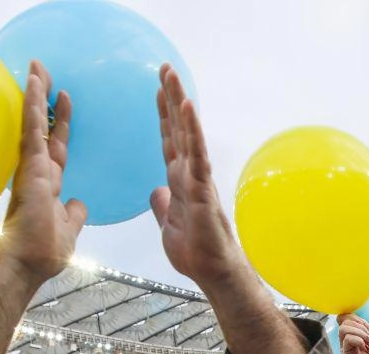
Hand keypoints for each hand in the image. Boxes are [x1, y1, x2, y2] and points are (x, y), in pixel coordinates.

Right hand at [0, 61, 87, 286]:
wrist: (28, 263)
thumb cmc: (44, 253)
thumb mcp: (69, 229)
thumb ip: (74, 215)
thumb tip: (79, 205)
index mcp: (48, 186)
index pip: (57, 148)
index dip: (61, 125)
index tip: (65, 102)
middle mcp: (38, 172)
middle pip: (44, 129)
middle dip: (46, 101)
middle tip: (44, 74)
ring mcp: (32, 167)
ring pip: (35, 123)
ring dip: (37, 94)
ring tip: (38, 66)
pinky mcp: (30, 166)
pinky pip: (33, 128)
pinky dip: (34, 104)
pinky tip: (35, 81)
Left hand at [150, 65, 249, 290]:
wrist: (211, 271)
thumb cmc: (196, 252)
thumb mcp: (168, 226)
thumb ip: (163, 206)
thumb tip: (157, 192)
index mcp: (179, 180)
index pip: (169, 140)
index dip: (164, 115)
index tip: (159, 89)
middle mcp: (189, 173)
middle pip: (179, 128)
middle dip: (171, 97)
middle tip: (165, 67)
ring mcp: (197, 178)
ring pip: (188, 134)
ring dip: (180, 104)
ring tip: (173, 77)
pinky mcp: (202, 188)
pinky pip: (196, 153)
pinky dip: (192, 130)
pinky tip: (187, 107)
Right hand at [338, 314, 368, 353]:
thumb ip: (364, 326)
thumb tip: (349, 316)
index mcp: (353, 334)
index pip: (345, 318)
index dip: (352, 317)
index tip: (363, 326)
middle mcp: (346, 340)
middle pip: (345, 322)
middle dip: (360, 327)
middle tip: (368, 338)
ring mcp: (345, 347)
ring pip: (344, 329)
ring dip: (359, 333)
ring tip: (367, 342)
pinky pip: (348, 339)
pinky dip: (358, 340)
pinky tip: (363, 347)